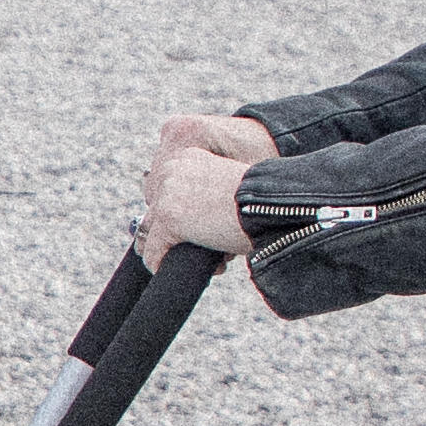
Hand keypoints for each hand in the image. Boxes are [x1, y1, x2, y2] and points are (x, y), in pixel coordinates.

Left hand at [143, 112, 269, 262]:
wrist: (274, 205)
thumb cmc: (262, 200)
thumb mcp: (226, 185)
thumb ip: (201, 193)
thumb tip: (182, 221)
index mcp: (186, 157)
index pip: (164, 190)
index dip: (181, 215)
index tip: (204, 228)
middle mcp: (172, 169)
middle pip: (154, 209)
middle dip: (175, 232)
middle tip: (205, 245)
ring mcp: (167, 193)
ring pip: (151, 231)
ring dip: (172, 248)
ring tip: (203, 258)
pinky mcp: (169, 217)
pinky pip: (153, 251)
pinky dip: (163, 264)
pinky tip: (186, 269)